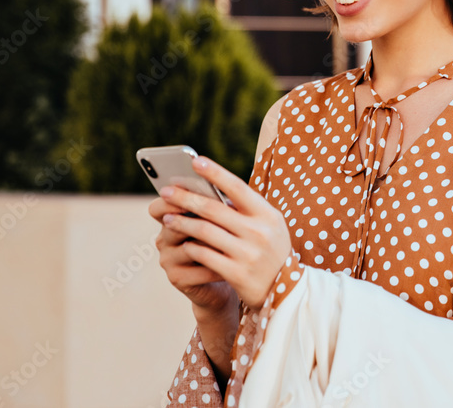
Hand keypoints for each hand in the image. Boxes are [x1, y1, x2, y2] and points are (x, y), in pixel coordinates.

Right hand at [149, 190, 237, 314]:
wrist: (228, 275)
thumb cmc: (225, 241)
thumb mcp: (221, 221)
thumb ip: (217, 208)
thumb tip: (224, 195)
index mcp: (170, 219)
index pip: (157, 207)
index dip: (171, 200)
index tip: (191, 192)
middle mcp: (163, 239)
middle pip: (173, 225)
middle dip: (198, 219)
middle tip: (222, 216)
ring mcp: (167, 260)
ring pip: (188, 247)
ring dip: (212, 244)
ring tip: (234, 242)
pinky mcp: (177, 279)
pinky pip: (197, 270)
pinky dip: (217, 265)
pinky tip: (234, 262)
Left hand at [152, 156, 291, 309]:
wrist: (287, 291)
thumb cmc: (272, 251)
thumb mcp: (270, 226)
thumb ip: (247, 209)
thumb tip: (212, 189)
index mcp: (268, 215)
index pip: (238, 187)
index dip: (215, 173)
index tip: (195, 161)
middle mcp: (259, 232)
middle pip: (214, 209)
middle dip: (186, 198)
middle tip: (166, 191)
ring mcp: (248, 254)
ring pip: (205, 232)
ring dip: (182, 223)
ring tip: (167, 218)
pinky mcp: (237, 274)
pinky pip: (205, 255)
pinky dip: (191, 247)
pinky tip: (182, 243)